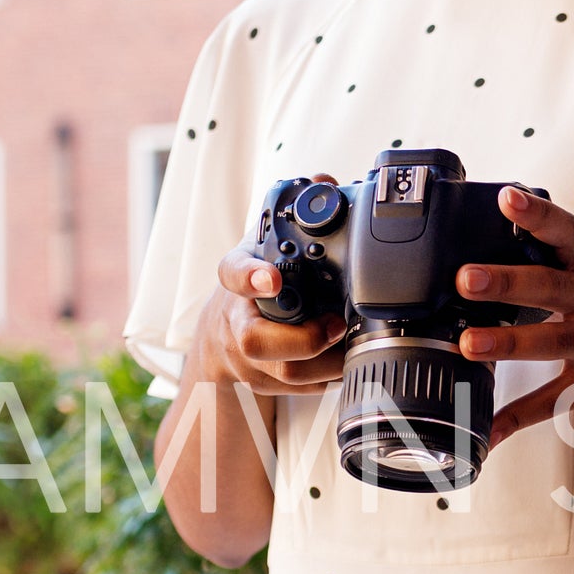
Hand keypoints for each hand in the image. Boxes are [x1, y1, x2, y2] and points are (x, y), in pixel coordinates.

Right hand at [196, 180, 347, 395]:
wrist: (221, 335)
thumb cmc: (253, 283)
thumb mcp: (264, 243)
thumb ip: (293, 214)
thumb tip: (325, 182)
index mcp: (237, 280)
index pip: (235, 274)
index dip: (251, 278)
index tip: (271, 278)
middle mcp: (238, 322)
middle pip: (256, 342)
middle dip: (302, 339)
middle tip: (335, 324)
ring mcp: (250, 359)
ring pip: (286, 374)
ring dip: (327, 364)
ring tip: (352, 344)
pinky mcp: (266, 384)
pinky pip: (302, 391)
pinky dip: (329, 379)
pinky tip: (348, 363)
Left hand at [456, 187, 573, 444]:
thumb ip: (550, 265)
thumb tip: (484, 257)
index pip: (565, 233)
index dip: (536, 214)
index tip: (506, 198)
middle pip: (551, 286)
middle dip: (507, 281)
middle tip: (466, 278)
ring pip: (552, 341)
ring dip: (508, 342)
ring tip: (470, 344)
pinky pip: (554, 402)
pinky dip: (517, 417)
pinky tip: (489, 428)